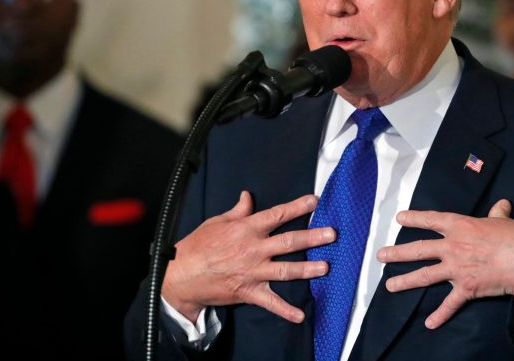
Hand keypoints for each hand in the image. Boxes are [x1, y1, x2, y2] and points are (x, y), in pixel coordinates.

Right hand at [162, 191, 334, 323]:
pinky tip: (300, 316)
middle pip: (288, 241)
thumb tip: (247, 197)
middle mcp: (254, 249)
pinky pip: (270, 302)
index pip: (277, 215)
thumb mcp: (217, 222)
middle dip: (312, 237)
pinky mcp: (248, 291)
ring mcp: (253, 272)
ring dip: (307, 269)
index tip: (315, 201)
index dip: (297, 207)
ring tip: (325, 267)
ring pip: (285, 270)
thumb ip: (238, 211)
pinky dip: (285, 310)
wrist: (181, 275)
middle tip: (331, 234)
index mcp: (246, 229)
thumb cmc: (198, 246)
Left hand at [377, 199, 513, 328]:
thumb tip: (501, 204)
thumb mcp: (503, 220)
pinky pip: (449, 304)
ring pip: (425, 275)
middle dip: (397, 252)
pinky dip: (439, 315)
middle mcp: (453, 247)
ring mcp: (456, 269)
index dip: (415, 218)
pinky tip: (428, 323)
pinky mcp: (466, 288)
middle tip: (380, 255)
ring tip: (389, 285)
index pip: (432, 220)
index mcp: (460, 226)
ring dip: (405, 281)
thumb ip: (497, 213)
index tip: (399, 218)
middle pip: (419, 250)